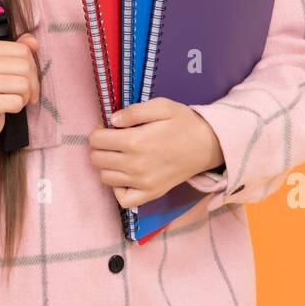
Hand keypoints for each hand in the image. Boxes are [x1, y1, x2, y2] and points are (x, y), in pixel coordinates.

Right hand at [0, 33, 40, 145]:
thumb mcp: (7, 63)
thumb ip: (21, 48)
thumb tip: (34, 42)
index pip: (23, 50)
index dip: (32, 66)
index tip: (27, 78)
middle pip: (25, 67)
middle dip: (31, 83)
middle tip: (23, 92)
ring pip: (24, 84)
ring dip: (25, 96)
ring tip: (14, 98)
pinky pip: (16, 102)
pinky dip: (18, 107)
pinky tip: (7, 107)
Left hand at [87, 98, 223, 208]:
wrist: (208, 145)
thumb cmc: (184, 123)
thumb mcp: (162, 106)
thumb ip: (134, 111)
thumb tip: (112, 120)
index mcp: (135, 141)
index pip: (96, 140)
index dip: (98, 131)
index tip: (108, 128)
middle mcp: (135, 165)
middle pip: (96, 159)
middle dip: (99, 147)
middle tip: (112, 140)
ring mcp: (143, 183)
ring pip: (105, 177)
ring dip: (106, 165)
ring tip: (119, 155)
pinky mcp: (151, 194)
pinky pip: (123, 199)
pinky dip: (118, 189)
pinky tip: (125, 176)